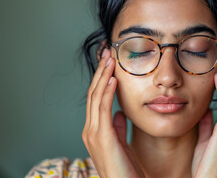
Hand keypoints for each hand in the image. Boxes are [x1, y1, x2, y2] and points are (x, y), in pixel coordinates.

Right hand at [82, 48, 144, 177]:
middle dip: (101, 71)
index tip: (109, 62)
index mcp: (94, 130)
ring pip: (96, 97)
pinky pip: (103, 109)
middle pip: (93, 93)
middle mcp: (90, 130)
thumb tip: (119, 113)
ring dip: (103, 76)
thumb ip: (118, 128)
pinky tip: (113, 79)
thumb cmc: (126, 170)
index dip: (102, 78)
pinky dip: (107, 92)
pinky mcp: (101, 137)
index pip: (96, 98)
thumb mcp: (122, 144)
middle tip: (107, 52)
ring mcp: (93, 133)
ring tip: (110, 59)